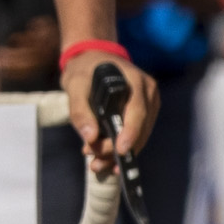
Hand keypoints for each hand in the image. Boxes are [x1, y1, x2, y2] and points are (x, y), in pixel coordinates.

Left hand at [66, 46, 154, 165]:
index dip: (130, 132)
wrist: (92, 60)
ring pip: (140, 135)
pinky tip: (103, 158)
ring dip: (118, 153)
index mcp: (134, 79)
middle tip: (95, 162)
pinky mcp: (144, 114)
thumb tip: (90, 137)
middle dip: (117, 149)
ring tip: (96, 163)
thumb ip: (79, 110)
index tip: (120, 151)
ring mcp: (149, 103)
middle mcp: (147, 91)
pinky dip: (120, 147)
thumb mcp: (74, 85)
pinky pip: (136, 134)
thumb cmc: (84, 70)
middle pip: (139, 127)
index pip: (137, 110)